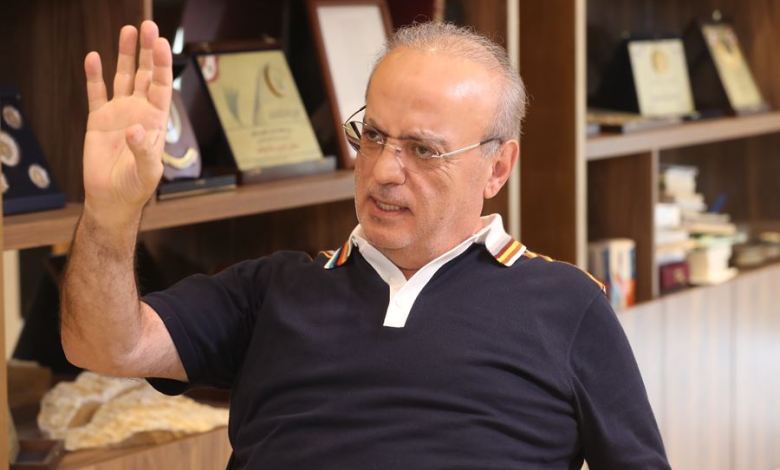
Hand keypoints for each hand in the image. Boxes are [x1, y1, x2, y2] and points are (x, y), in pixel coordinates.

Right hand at [82, 21, 171, 225]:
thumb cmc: (136, 187)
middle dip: (147, 52)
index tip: (161, 44)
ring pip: (123, 77)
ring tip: (128, 31)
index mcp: (155, 120)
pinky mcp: (98, 120)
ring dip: (125, 55)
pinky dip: (94, 76)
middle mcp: (139, 111)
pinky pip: (96, 93)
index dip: (161, 65)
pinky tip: (93, 58)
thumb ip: (144, 151)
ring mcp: (119, 113)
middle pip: (144, 74)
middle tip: (147, 27)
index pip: (161, 86)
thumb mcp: (147, 172)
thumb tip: (135, 129)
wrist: (112, 198)